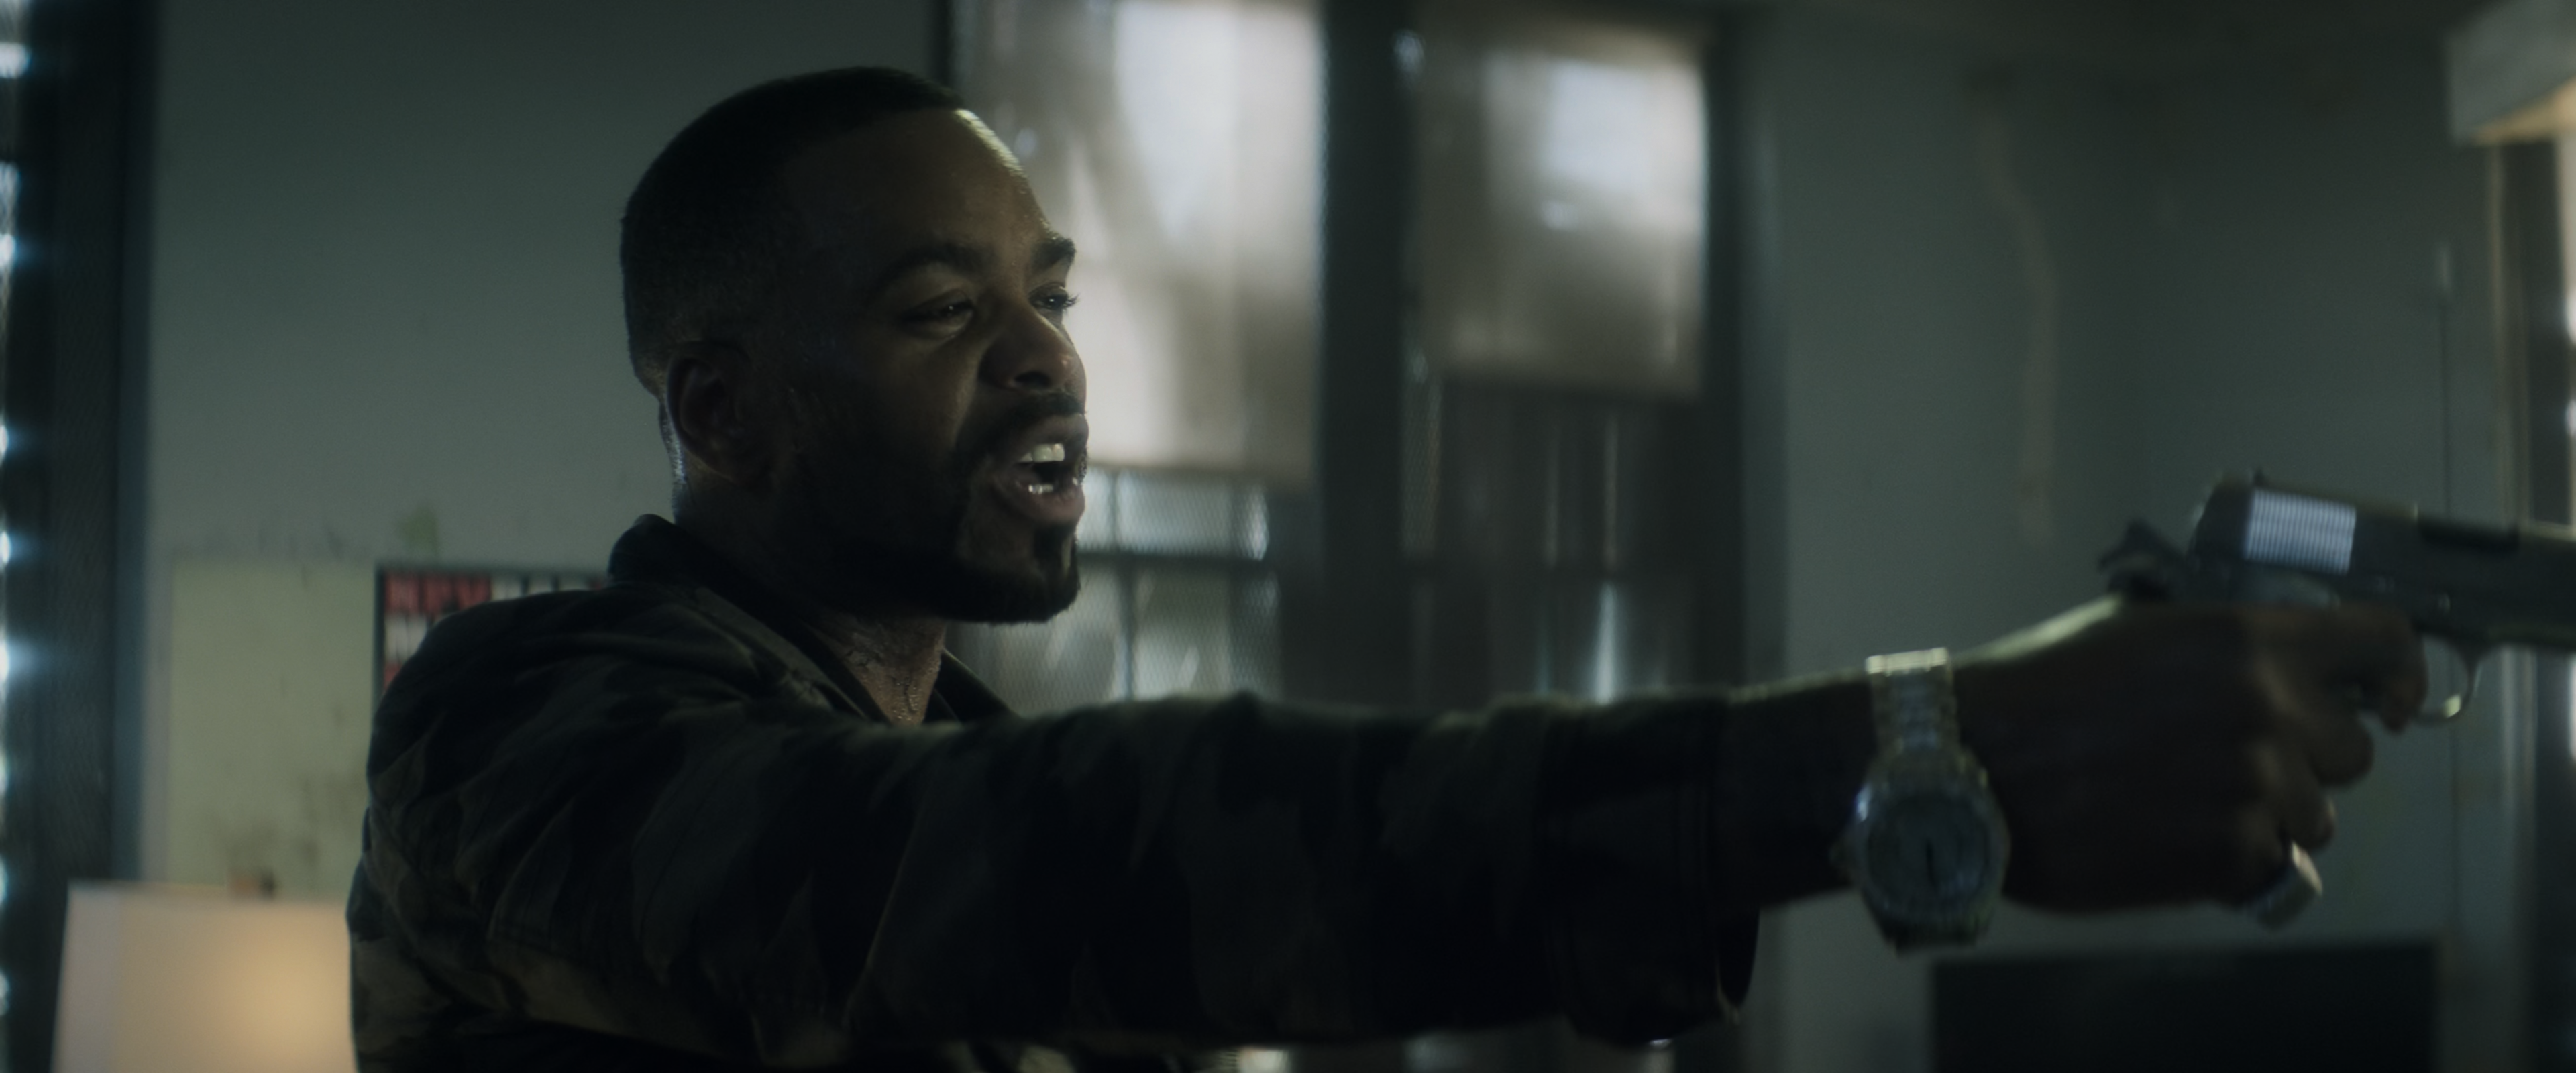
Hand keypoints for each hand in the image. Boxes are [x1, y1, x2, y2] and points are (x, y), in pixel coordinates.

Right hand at [1952, 595, 2425, 912]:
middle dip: (2304, 757)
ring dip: (2267, 815)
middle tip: (2228, 760)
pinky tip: (2164, 837)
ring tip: (2183, 804)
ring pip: (2316, 818)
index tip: (2392, 700)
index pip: (2383, 643)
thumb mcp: (2139, 629)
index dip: (2397, 674)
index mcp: (2248, 641)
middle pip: (2353, 749)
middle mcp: (2270, 709)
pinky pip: (2270, 868)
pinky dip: (2229, 862)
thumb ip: (2228, 648)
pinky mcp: (2230, 857)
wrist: (1967, 765)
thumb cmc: (2038, 691)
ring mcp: (2257, 788)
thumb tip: (2284, 672)